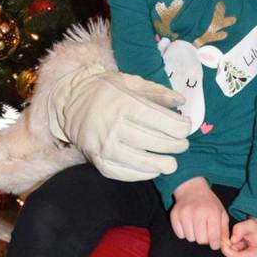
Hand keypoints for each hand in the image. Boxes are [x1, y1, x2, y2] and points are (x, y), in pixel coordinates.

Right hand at [48, 67, 189, 180]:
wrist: (70, 102)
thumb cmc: (106, 91)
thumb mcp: (131, 83)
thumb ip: (158, 92)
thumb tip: (182, 100)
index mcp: (126, 104)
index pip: (163, 122)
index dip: (181, 127)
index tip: (185, 127)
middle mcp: (114, 126)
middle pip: (157, 142)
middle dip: (176, 146)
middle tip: (182, 144)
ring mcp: (105, 146)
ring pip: (143, 162)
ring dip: (163, 164)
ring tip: (171, 162)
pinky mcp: (98, 161)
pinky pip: (125, 173)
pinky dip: (143, 174)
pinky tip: (153, 169)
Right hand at [171, 178, 228, 248]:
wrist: (192, 190)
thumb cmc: (209, 203)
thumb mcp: (221, 213)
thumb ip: (224, 230)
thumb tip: (225, 244)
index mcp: (212, 212)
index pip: (213, 237)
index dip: (215, 244)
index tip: (215, 243)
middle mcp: (198, 212)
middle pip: (201, 240)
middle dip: (205, 239)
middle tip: (205, 231)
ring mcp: (185, 214)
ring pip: (190, 238)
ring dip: (194, 236)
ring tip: (196, 226)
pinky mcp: (174, 215)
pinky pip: (180, 235)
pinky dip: (184, 233)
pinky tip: (188, 224)